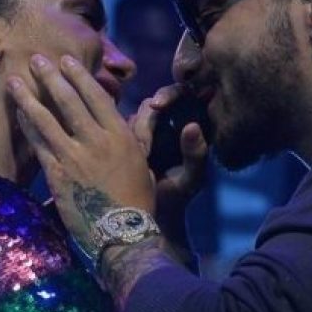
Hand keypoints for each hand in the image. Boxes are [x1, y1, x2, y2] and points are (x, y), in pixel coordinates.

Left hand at [8, 54, 154, 252]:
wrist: (122, 233)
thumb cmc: (138, 199)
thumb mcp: (145, 161)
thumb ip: (139, 134)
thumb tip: (144, 110)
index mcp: (120, 136)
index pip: (97, 98)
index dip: (80, 76)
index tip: (67, 60)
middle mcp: (96, 142)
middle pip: (69, 102)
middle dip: (51, 77)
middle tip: (37, 59)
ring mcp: (74, 157)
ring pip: (47, 119)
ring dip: (29, 97)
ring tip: (15, 80)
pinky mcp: (57, 175)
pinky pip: (38, 144)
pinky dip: (28, 126)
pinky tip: (19, 113)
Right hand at [130, 84, 207, 246]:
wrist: (152, 216)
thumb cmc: (176, 199)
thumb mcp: (190, 180)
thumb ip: (196, 154)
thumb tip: (192, 125)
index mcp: (188, 127)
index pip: (180, 96)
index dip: (168, 94)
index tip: (156, 104)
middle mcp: (166, 125)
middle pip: (152, 103)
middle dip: (144, 116)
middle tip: (142, 139)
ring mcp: (144, 133)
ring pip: (133, 115)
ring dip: (132, 130)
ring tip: (139, 155)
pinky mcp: (125, 142)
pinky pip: (117, 128)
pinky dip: (115, 134)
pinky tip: (118, 148)